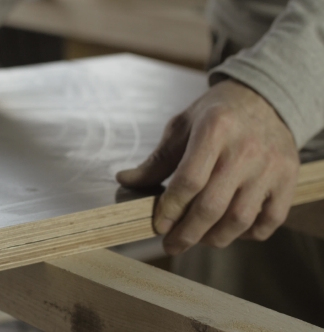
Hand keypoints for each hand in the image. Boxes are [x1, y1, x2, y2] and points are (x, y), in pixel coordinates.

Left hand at [117, 80, 298, 254]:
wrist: (265, 99)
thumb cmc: (216, 115)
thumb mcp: (182, 126)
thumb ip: (157, 159)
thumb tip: (125, 180)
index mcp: (215, 129)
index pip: (189, 181)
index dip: (170, 209)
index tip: (158, 226)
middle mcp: (246, 149)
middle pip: (212, 206)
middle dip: (187, 233)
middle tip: (171, 244)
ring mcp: (271, 166)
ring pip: (240, 219)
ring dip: (214, 238)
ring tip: (197, 238)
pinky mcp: (289, 179)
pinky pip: (269, 221)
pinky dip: (247, 235)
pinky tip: (229, 231)